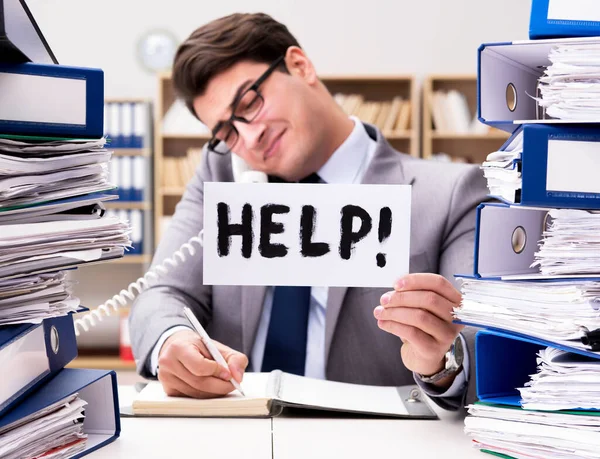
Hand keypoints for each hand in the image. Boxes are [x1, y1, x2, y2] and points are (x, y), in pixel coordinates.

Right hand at [157, 329, 247, 397]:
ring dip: (214, 393)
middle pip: (199, 383)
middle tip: (232, 384)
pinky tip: (210, 388)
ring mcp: (166, 378)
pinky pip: (191, 398)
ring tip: (222, 385)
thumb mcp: (218, 347)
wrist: (177, 346)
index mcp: (179, 347)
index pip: (199, 366)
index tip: (228, 374)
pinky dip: (205, 396)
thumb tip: (238, 377)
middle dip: (220, 386)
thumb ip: (235, 358)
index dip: (217, 372)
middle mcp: (168, 363)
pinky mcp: (168, 390)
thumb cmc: (198, 347)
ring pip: (196, 394)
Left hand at [373, 273, 462, 387]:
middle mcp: (456, 318)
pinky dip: (393, 325)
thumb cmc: (422, 327)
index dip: (415, 280)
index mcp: (455, 301)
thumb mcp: (421, 307)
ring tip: (380, 312)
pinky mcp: (434, 349)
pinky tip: (383, 323)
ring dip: (394, 312)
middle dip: (402, 297)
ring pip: (420, 316)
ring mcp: (447, 335)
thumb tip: (393, 291)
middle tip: (384, 300)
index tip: (396, 284)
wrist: (424, 356)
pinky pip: (411, 332)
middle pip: (430, 299)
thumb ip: (412, 295)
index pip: (438, 283)